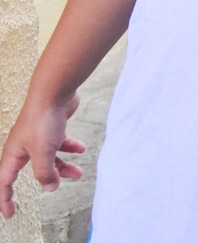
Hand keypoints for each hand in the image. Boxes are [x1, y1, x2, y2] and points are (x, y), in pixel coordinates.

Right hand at [0, 94, 85, 218]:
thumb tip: (50, 187)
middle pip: (32, 170)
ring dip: (63, 166)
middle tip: (53, 189)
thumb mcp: (42, 153)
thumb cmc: (43, 121)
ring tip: (78, 174)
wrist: (55, 92)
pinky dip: (70, 147)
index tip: (11, 213)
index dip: (6, 199)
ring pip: (49, 157)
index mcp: (14, 154)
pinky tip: (81, 149)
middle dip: (44, 180)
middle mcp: (24, 146)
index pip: (5, 182)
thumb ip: (44, 173)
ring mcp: (38, 136)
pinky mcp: (53, 127)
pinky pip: (60, 143)